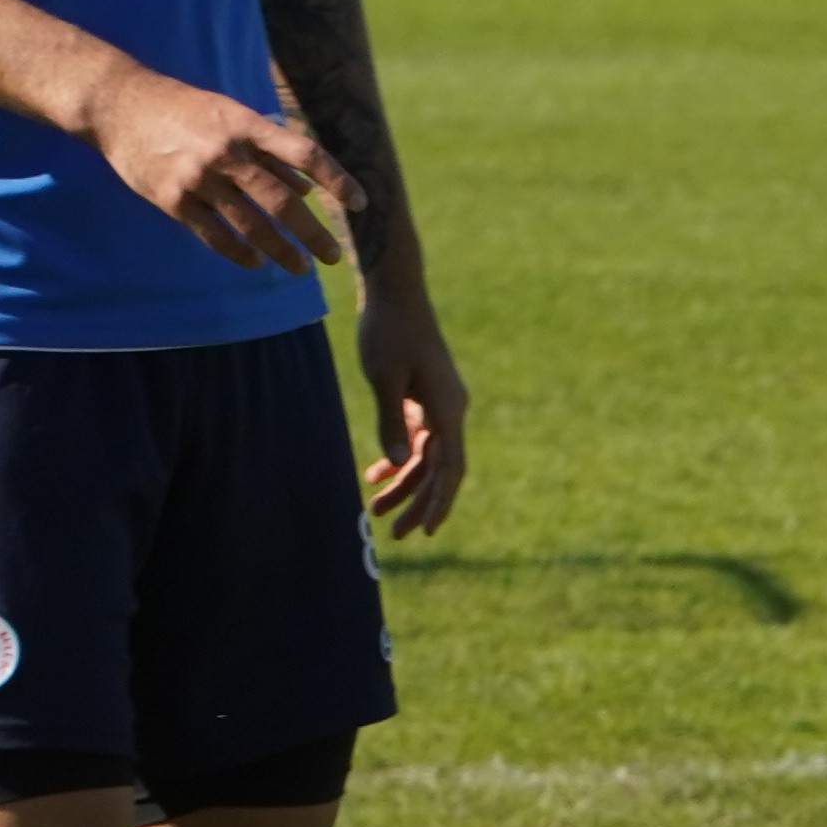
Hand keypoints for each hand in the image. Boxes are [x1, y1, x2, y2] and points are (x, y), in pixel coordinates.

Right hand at [89, 66, 351, 271]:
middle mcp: (225, 152)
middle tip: (333, 255)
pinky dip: (239, 252)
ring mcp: (197, 177)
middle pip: (282, 200)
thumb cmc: (185, 109)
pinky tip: (256, 262)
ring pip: (250, 224)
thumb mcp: (231, 115)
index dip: (337, 179)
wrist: (118, 104)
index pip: (305, 154)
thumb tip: (308, 189)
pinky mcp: (171, 198)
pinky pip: (213, 234)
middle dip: (313, 233)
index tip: (360, 203)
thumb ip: (269, 151)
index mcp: (246, 125)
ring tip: (301, 267)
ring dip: (281, 250)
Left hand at [353, 289, 470, 537]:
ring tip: (376, 509)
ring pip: (427, 456)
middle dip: (417, 502)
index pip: (450, 468)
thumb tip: (398, 462)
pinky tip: (375, 471)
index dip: (438, 502)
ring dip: (404, 483)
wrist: (396, 293)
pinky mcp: (426, 396)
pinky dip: (400, 456)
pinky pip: (418, 437)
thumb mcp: (385, 378)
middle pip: (439, 469)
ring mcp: (440, 404)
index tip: (425, 530)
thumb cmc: (389, 331)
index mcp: (448, 409)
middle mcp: (451, 410)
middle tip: (392, 533)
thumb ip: (392, 422)